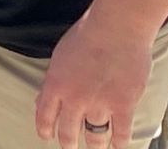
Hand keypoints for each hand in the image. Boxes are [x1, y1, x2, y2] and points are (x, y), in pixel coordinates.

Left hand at [35, 10, 155, 147]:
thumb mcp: (59, 56)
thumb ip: (53, 80)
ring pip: (95, 136)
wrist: (114, 29)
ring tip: (95, 147)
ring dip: (94, 144)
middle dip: (68, 142)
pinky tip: (119, 146)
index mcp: (55, 85)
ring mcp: (99, 105)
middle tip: (69, 146)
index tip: (46, 136)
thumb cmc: (85, 35)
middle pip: (68, 131)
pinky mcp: (123, 105)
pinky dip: (120, 142)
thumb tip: (44, 99)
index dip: (45, 129)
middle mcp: (74, 100)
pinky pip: (121, 132)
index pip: (45, 116)